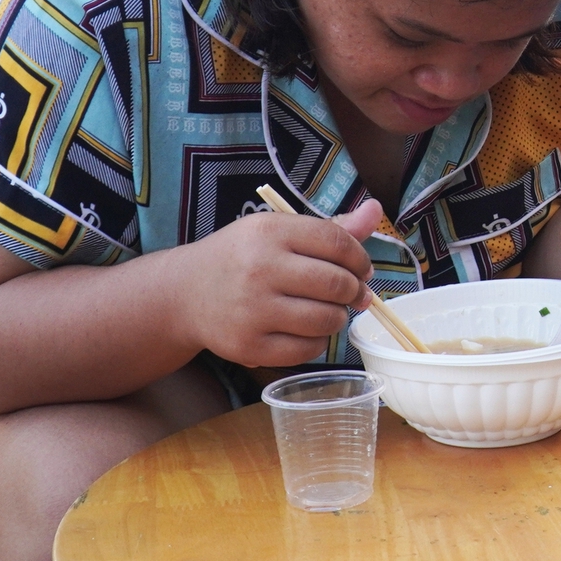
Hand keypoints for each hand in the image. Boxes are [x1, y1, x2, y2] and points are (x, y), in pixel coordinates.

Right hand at [172, 198, 384, 367]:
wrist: (184, 293)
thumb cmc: (241, 257)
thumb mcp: (278, 232)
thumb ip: (330, 228)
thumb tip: (376, 210)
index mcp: (269, 232)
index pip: (336, 242)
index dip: (360, 257)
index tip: (363, 268)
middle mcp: (260, 268)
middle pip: (336, 283)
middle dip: (355, 291)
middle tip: (355, 294)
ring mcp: (252, 310)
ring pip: (326, 319)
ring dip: (339, 317)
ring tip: (330, 311)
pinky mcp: (248, 345)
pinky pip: (307, 349)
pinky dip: (317, 342)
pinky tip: (308, 330)